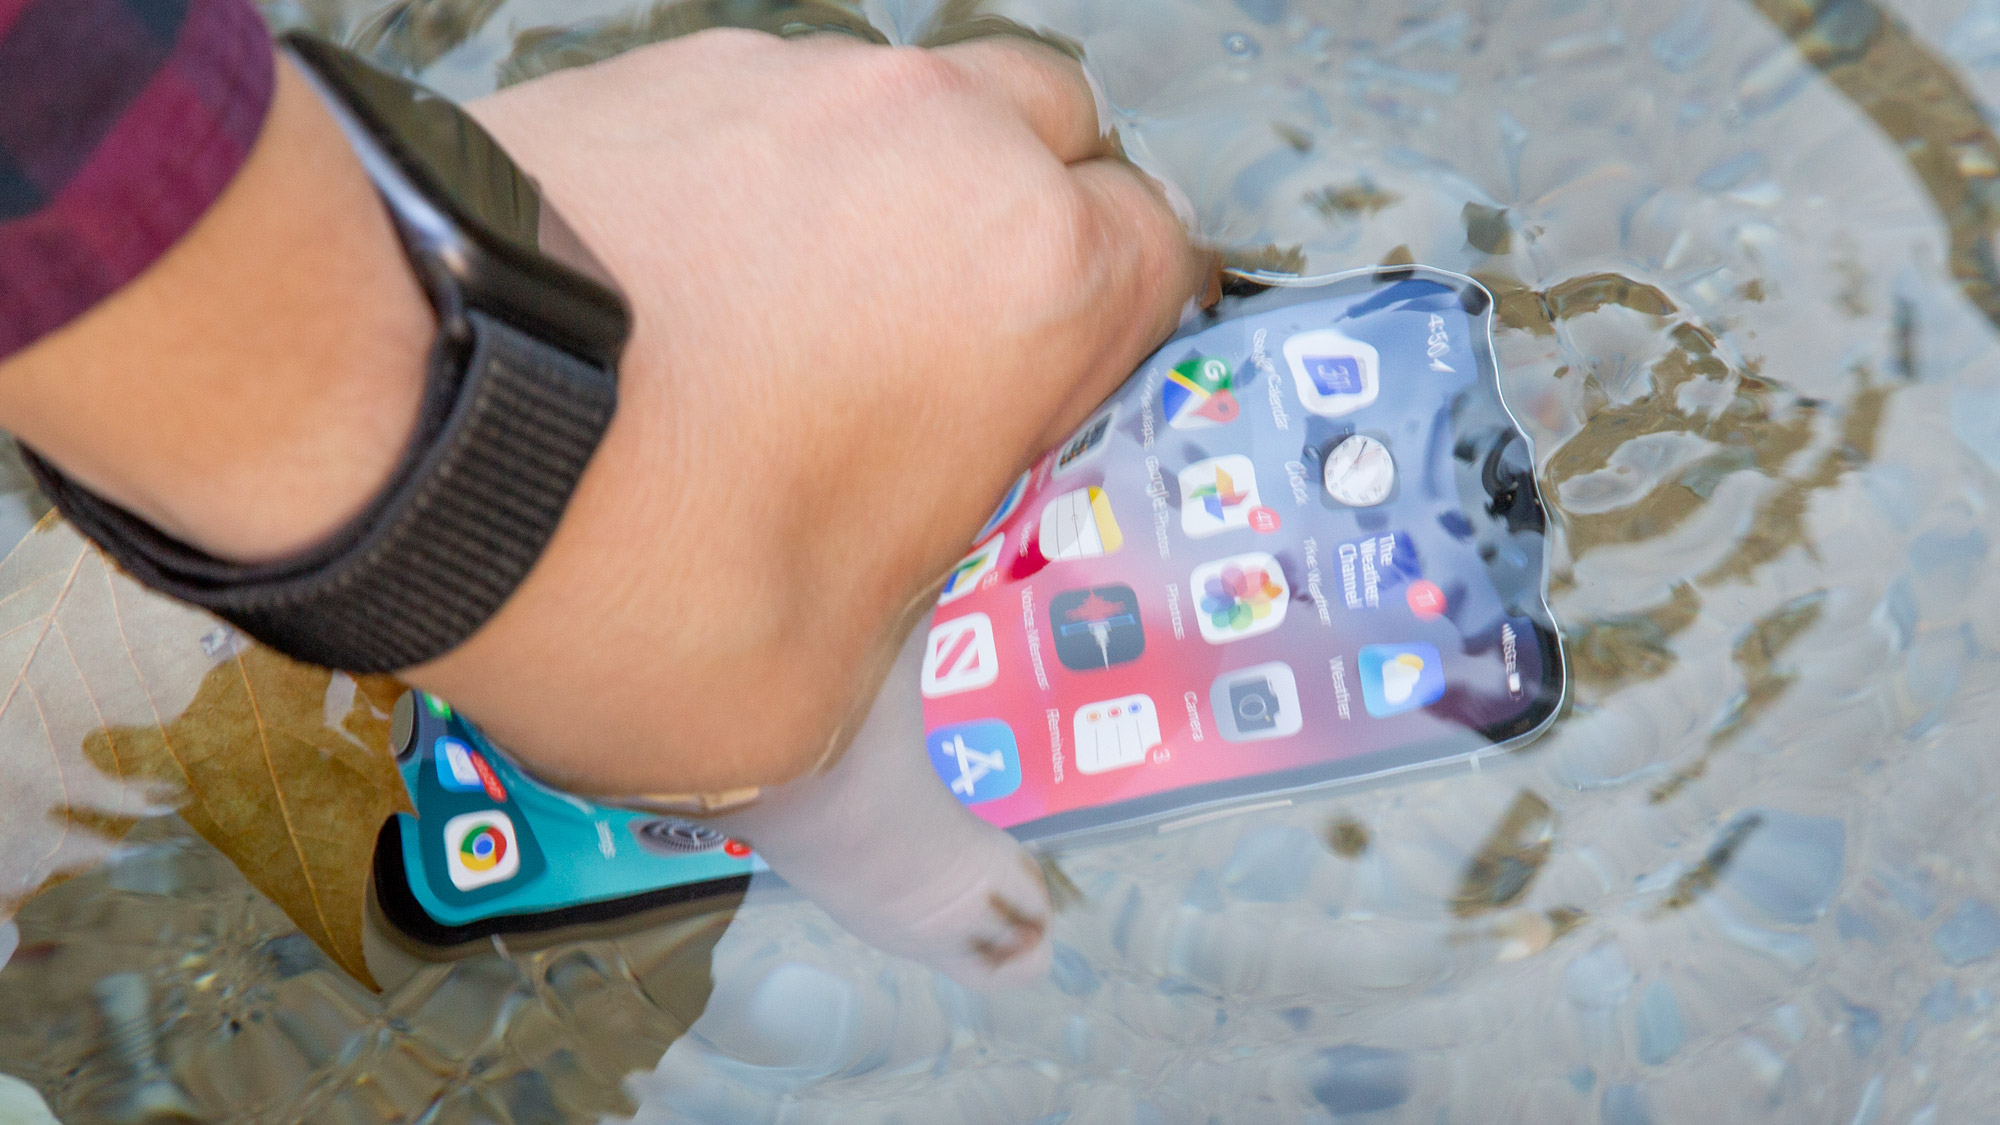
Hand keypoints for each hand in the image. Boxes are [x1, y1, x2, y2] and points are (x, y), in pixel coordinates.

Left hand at [410, 30, 1207, 793]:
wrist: (387, 411)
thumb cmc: (620, 551)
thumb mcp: (808, 732)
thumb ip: (920, 829)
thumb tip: (998, 931)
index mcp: (1033, 288)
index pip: (1164, 262)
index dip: (1122, 344)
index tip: (1063, 413)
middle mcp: (936, 148)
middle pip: (1056, 144)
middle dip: (1034, 235)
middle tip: (961, 356)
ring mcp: (797, 88)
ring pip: (914, 110)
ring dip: (899, 201)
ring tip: (809, 333)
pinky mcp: (666, 68)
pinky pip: (769, 108)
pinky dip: (762, 180)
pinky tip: (687, 299)